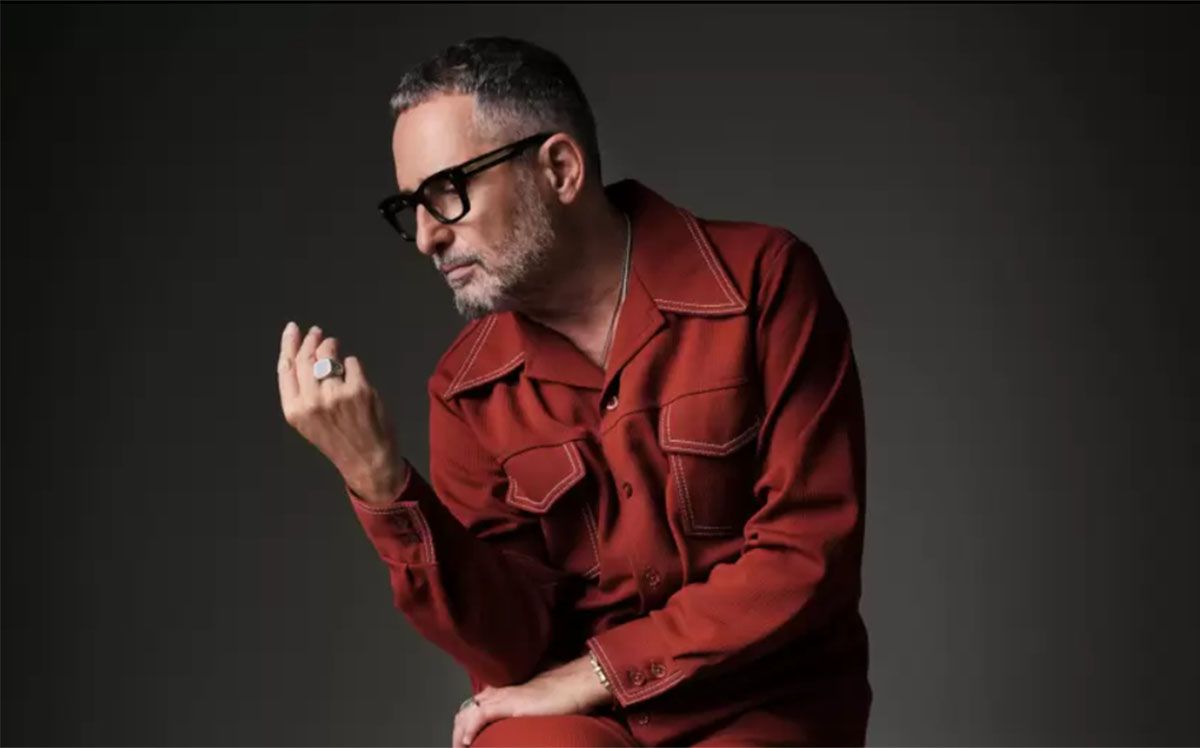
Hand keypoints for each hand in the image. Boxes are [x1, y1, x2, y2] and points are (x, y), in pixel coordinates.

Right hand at [276, 321, 406, 503]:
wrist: (367, 460)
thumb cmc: (339, 439)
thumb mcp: (308, 421)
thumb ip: (301, 391)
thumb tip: (302, 353)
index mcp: (295, 410)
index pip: (286, 367)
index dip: (288, 344)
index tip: (293, 329)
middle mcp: (312, 401)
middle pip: (307, 357)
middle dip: (311, 340)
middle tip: (317, 333)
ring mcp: (336, 394)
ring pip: (329, 354)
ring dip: (332, 346)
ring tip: (334, 346)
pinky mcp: (359, 389)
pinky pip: (352, 362)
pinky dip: (352, 364)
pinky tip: (354, 375)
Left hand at [452, 655, 612, 746]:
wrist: (577, 684)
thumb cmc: (566, 694)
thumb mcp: (539, 704)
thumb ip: (526, 710)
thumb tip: (528, 721)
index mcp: (505, 689)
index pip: (477, 705)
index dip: (467, 723)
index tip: (467, 741)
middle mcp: (499, 689)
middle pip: (467, 709)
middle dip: (458, 731)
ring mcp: (502, 695)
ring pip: (468, 713)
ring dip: (459, 733)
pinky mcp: (507, 702)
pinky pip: (478, 717)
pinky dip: (468, 730)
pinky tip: (467, 742)